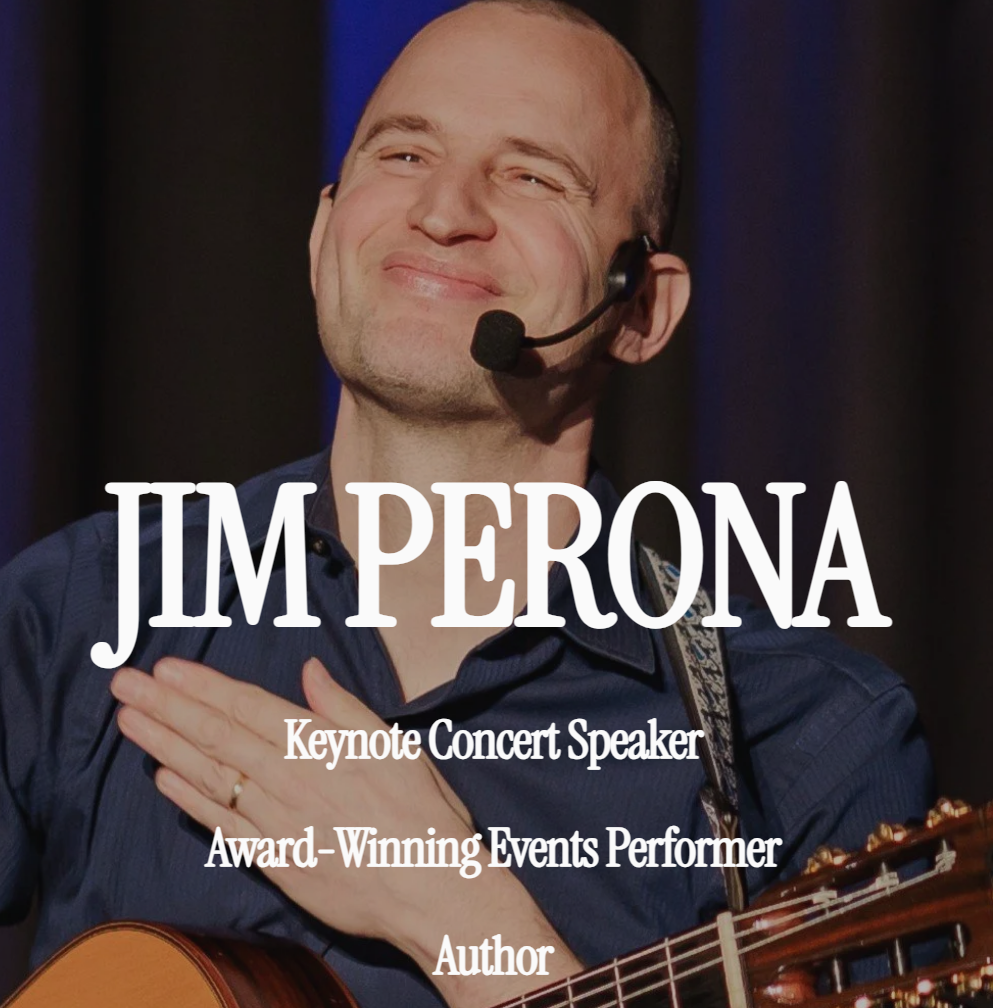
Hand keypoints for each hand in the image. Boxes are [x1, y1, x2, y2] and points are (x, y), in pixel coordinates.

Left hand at [110, 658, 579, 1006]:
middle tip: (123, 683)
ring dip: (165, 745)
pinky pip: (223, 827)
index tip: (165, 668)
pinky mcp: (276, 861)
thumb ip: (345, 709)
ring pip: (211, 777)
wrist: (433, 891)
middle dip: (167, 707)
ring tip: (129, 721)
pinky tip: (163, 780)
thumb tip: (310, 671)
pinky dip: (191, 802)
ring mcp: (277, 823)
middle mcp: (290, 781)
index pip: (248, 708)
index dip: (203, 687)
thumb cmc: (423, 814)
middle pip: (217, 737)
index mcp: (320, 747)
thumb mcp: (395, 746)